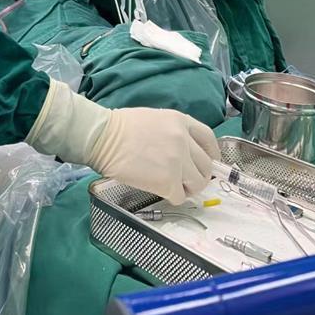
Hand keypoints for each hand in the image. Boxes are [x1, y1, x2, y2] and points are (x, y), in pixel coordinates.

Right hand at [25, 80, 218, 204]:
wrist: (103, 137)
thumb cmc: (122, 126)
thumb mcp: (155, 118)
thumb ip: (173, 132)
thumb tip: (184, 151)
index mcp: (181, 121)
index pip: (208, 139)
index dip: (211, 154)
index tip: (208, 162)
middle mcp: (184, 141)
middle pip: (206, 165)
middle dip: (199, 175)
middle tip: (186, 180)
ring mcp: (178, 162)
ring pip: (198, 183)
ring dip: (187, 187)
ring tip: (173, 186)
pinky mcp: (168, 181)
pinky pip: (180, 196)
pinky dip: (173, 196)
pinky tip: (161, 190)